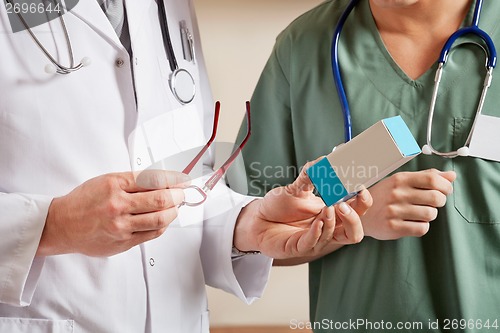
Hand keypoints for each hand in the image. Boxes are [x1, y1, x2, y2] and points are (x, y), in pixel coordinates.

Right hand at [38, 170, 189, 256]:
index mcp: (114, 185)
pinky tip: (163, 219)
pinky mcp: (123, 242)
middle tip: (183, 192)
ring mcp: (121, 226)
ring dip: (173, 211)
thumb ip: (134, 181)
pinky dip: (162, 226)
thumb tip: (163, 181)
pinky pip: (152, 234)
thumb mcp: (107, 181)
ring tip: (175, 206)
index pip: (153, 179)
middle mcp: (117, 205)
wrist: (63, 225)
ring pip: (159, 219)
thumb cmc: (84, 201)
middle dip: (178, 195)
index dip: (174, 179)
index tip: (183, 179)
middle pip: (160, 200)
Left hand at [234, 160, 371, 259]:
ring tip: (326, 208)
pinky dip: (318, 233)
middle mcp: (327, 228)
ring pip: (336, 238)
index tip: (361, 188)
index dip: (363, 201)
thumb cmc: (279, 206)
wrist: (257, 219)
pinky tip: (316, 222)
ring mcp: (315, 239)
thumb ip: (309, 174)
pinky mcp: (299, 247)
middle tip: (343, 204)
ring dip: (333, 222)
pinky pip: (314, 243)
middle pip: (354, 231)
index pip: (357, 211)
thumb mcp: (296, 187)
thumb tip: (323, 160)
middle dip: (354, 218)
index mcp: (332, 212)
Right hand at [362, 169, 455, 239]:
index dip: (445, 186)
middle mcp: (397, 194)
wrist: (359, 214)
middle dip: (439, 202)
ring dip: (429, 215)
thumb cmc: (383, 196)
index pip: (432, 179)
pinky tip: (412, 222)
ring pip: (431, 214)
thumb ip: (426, 177)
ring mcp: (394, 211)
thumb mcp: (401, 181)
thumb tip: (451, 176)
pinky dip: (421, 227)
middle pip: (436, 198)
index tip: (445, 190)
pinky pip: (421, 229)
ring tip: (418, 213)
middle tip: (431, 203)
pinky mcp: (393, 227)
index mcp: (400, 179)